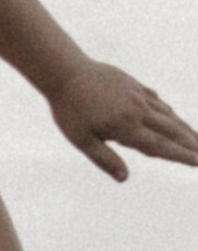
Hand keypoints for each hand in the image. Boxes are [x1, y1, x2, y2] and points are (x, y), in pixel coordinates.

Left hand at [48, 57, 197, 182]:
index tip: (197, 162)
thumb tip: (124, 178)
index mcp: (125, 127)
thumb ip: (104, 159)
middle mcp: (137, 111)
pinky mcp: (133, 85)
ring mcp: (137, 96)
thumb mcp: (82, 140)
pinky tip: (172, 115)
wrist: (66, 71)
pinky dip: (167, 111)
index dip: (179, 155)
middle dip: (190, 143)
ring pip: (167, 115)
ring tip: (196, 139)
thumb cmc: (69, 110)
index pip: (159, 146)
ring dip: (183, 128)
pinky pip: (156, 101)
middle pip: (170, 131)